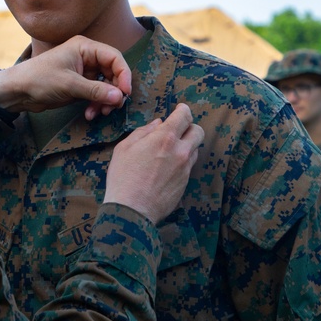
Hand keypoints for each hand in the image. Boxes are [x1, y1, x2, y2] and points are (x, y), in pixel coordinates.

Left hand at [0, 35, 131, 119]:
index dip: (123, 75)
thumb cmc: (39, 79)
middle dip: (113, 91)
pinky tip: (89, 114)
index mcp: (85, 47)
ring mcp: (83, 71)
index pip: (114, 58)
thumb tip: (119, 97)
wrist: (18, 91)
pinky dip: (96, 104)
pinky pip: (96, 94)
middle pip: (112, 73)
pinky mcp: (79, 84)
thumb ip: (96, 90)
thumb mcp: (69, 85)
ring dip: (104, 101)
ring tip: (98, 113)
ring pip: (105, 85)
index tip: (125, 93)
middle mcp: (86, 57)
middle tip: (112, 108)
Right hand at [103, 104, 204, 222]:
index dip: (182, 110)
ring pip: (195, 150)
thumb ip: (143, 132)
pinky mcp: (186, 183)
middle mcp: (180, 151)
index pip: (184, 116)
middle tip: (178, 130)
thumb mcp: (124, 148)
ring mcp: (185, 169)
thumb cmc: (123, 177)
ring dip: (187, 146)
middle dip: (190, 127)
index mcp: (164, 138)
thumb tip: (158, 123)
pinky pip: (189, 167)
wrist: (132, 210)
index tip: (179, 110)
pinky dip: (182, 163)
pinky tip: (167, 169)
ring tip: (171, 151)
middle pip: (198, 131)